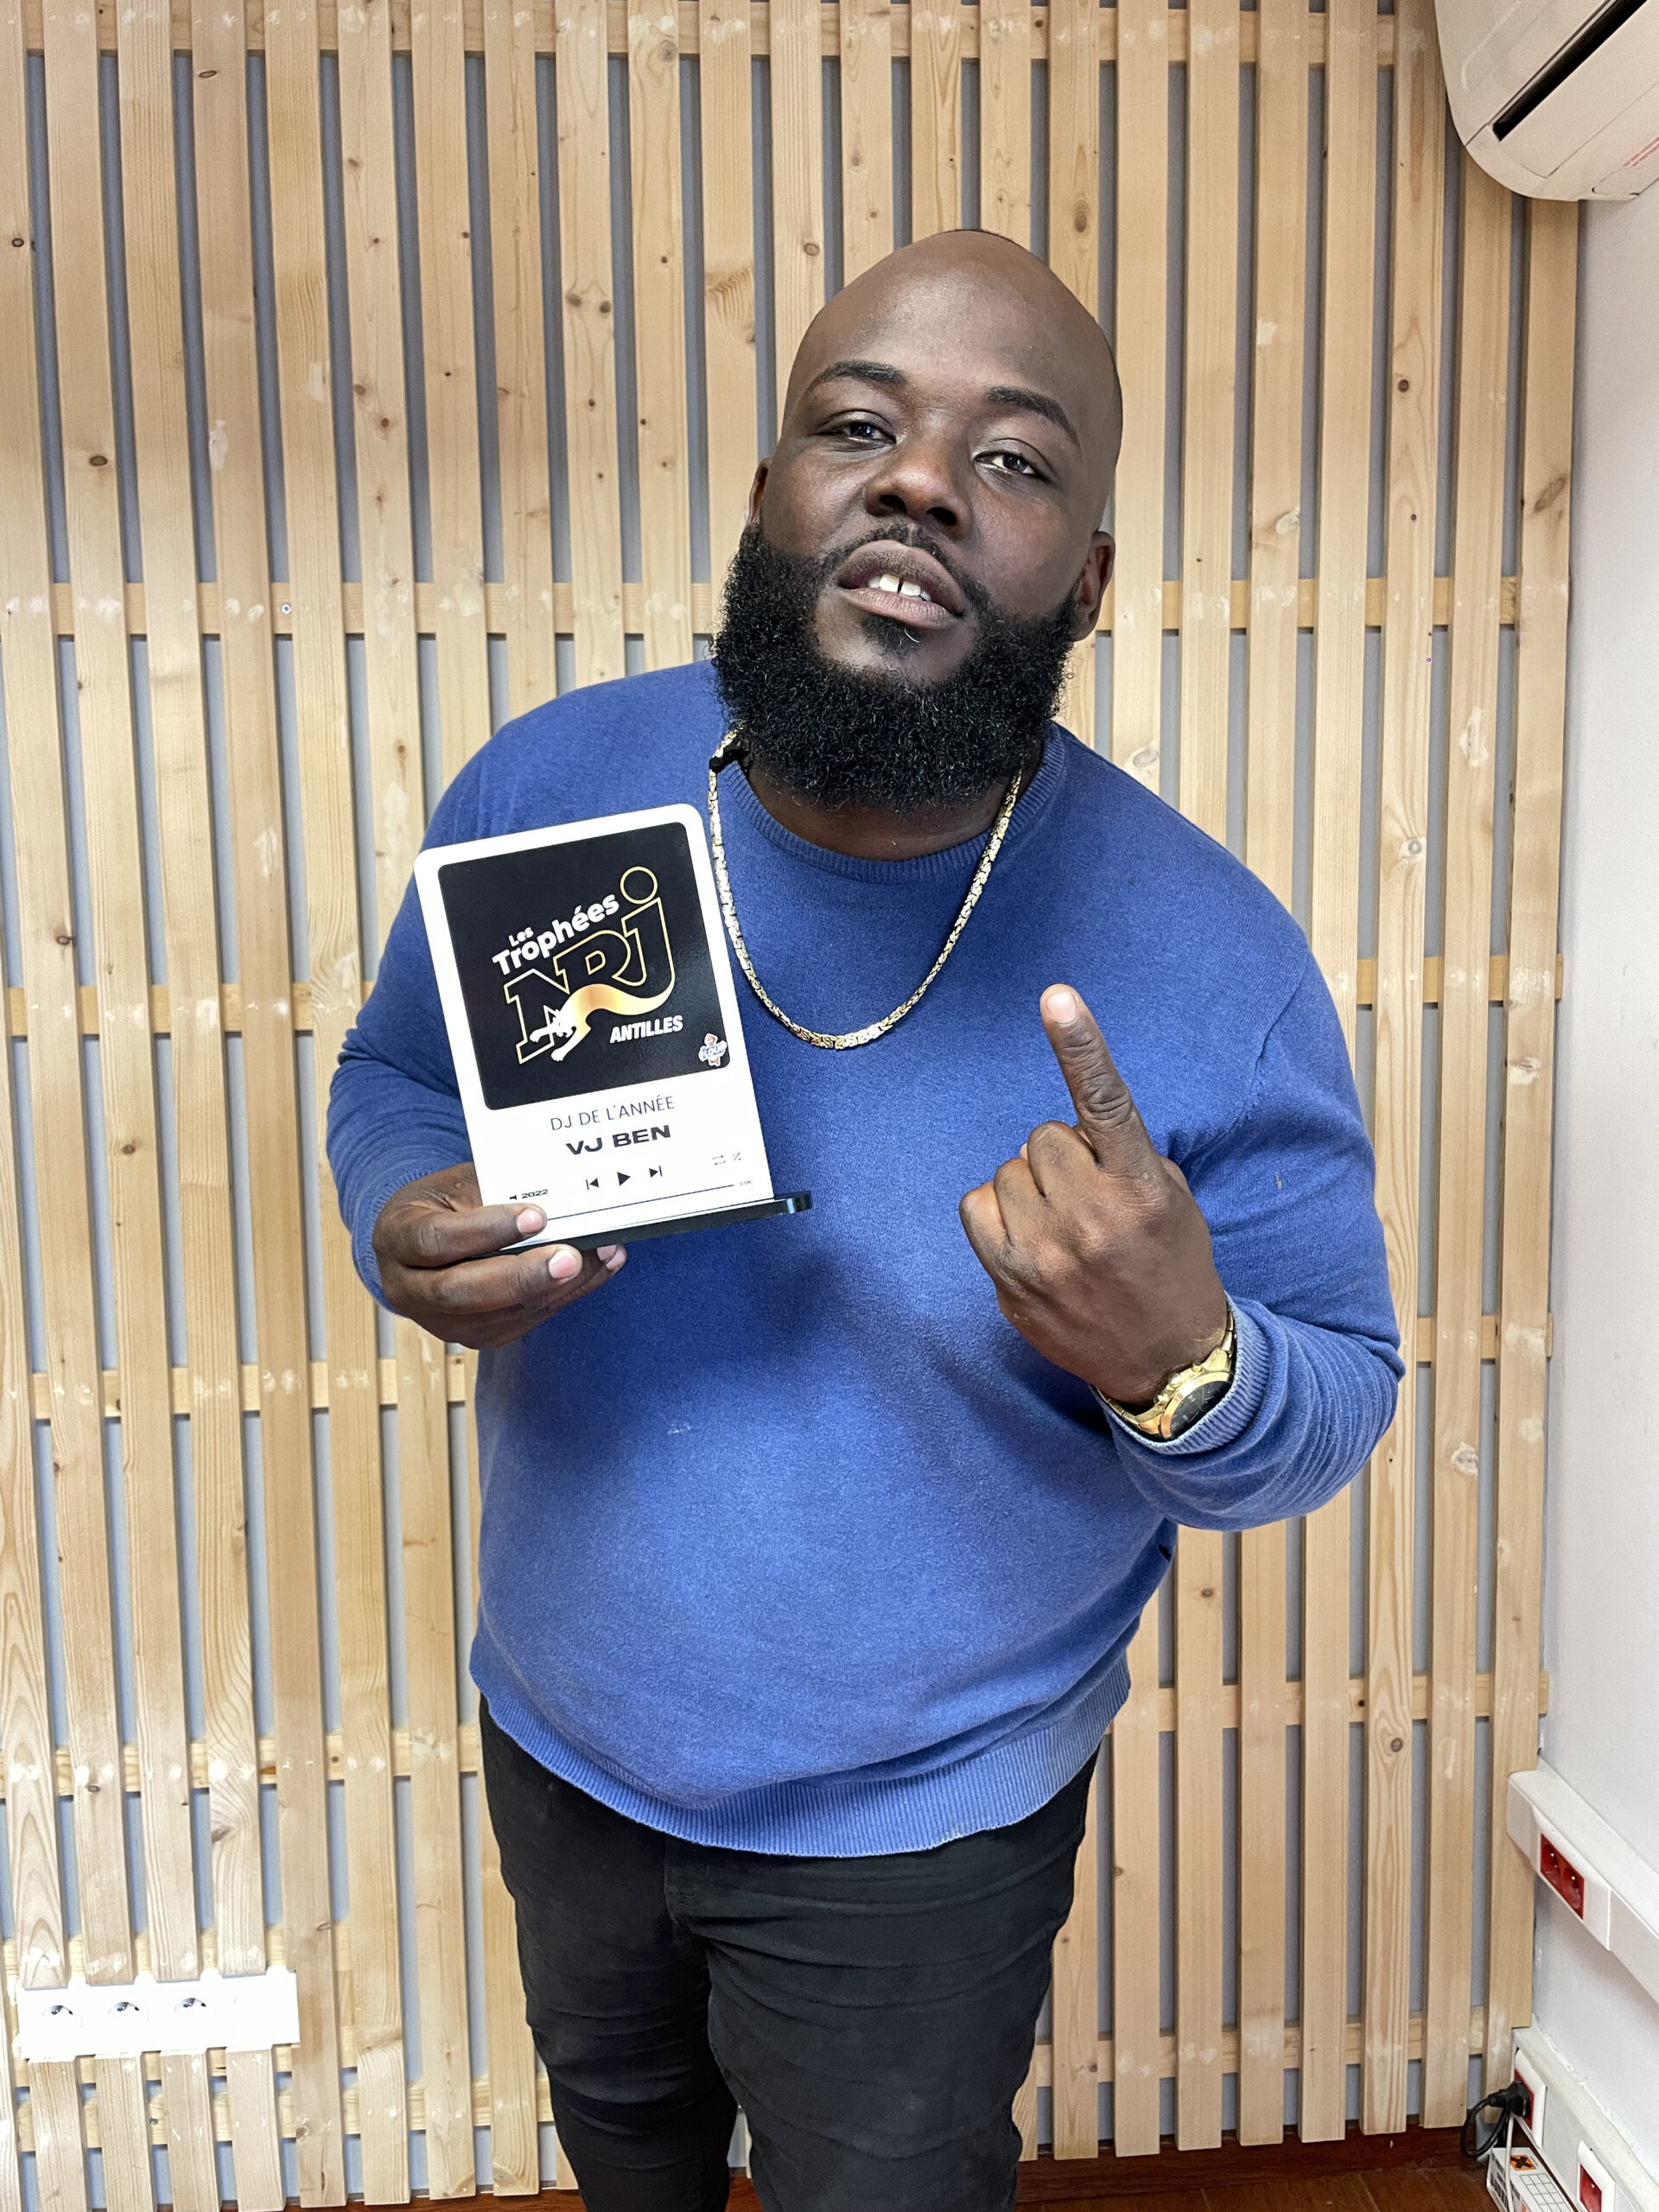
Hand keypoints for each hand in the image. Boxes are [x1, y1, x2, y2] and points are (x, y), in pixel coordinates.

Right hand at [372, 1163, 625, 1350]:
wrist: (425, 1242)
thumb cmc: (445, 1204)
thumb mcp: (458, 1185)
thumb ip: (498, 1192)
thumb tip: (559, 1196)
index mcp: (397, 1238)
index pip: (437, 1241)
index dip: (486, 1231)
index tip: (535, 1216)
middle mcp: (410, 1289)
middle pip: (462, 1292)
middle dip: (523, 1275)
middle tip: (570, 1256)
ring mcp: (442, 1321)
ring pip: (501, 1313)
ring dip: (558, 1287)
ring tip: (601, 1254)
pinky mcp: (477, 1335)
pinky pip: (525, 1319)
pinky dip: (566, 1294)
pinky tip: (597, 1267)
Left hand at [959, 986, 1228, 1406]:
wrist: (1166, 1361)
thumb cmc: (1171, 1266)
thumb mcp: (1172, 1200)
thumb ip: (1125, 1154)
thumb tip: (1074, 1128)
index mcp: (1141, 1188)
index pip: (1104, 1102)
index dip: (1080, 1045)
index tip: (1057, 997)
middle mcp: (1091, 1217)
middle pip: (1042, 1137)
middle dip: (1063, 1157)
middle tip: (1091, 1198)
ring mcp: (1045, 1252)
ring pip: (1009, 1170)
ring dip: (1033, 1187)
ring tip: (1067, 1226)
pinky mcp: (1009, 1280)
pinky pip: (978, 1205)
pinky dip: (999, 1212)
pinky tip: (1031, 1238)